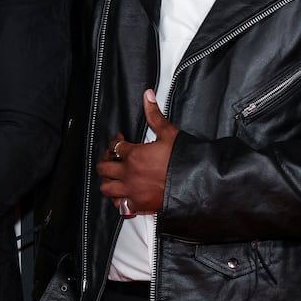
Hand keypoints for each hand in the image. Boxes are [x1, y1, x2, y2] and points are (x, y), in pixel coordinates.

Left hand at [97, 90, 177, 215]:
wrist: (196, 182)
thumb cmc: (183, 158)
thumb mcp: (170, 133)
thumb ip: (155, 115)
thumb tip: (147, 95)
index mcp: (134, 154)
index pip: (115, 146)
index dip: (116, 141)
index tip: (121, 140)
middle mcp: (128, 173)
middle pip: (103, 168)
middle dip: (106, 161)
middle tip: (113, 158)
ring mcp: (132, 191)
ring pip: (106, 188)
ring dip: (108, 181)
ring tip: (115, 177)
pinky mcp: (139, 204)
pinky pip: (119, 205)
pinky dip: (119, 200)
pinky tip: (125, 194)